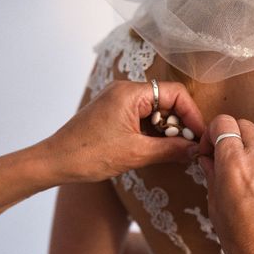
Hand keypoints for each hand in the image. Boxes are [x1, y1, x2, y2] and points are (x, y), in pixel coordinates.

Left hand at [45, 80, 204, 181]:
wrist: (54, 162)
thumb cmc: (88, 155)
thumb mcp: (135, 154)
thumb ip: (170, 150)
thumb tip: (194, 150)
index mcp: (130, 93)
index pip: (175, 94)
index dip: (191, 115)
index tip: (199, 137)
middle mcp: (124, 91)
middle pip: (166, 101)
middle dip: (180, 124)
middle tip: (187, 148)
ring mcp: (117, 102)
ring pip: (154, 111)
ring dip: (166, 131)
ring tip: (172, 152)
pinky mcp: (112, 114)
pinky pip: (141, 118)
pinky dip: (152, 133)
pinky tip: (156, 150)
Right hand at [198, 114, 253, 253]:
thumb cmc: (246, 247)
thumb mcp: (217, 212)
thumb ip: (212, 178)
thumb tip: (208, 160)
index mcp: (235, 165)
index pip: (223, 123)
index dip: (214, 133)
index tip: (212, 149)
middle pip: (246, 127)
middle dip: (234, 140)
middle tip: (230, 164)